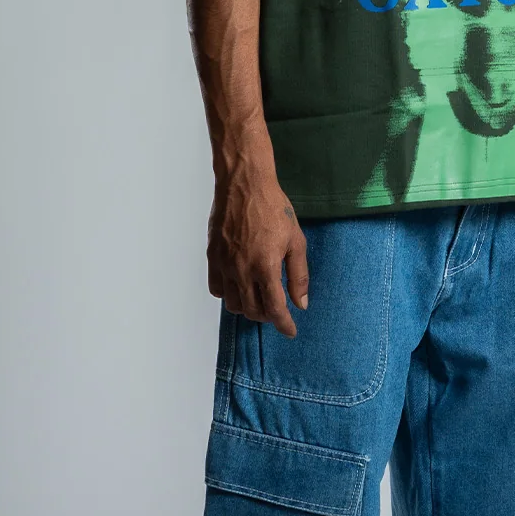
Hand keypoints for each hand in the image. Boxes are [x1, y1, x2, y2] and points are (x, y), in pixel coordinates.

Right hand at [208, 160, 308, 338]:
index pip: (274, 308)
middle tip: (277, 311)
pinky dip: (229, 295)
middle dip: (267, 317)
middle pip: (252, 311)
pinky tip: (239, 286)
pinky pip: (217, 289)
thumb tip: (301, 303)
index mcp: (265, 266)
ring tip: (259, 298)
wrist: (244, 184)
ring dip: (248, 308)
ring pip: (233, 304)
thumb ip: (298, 275)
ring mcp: (224, 264)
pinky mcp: (212, 256)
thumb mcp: (296, 241)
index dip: (284, 324)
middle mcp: (242, 269)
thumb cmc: (274, 208)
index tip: (290, 331)